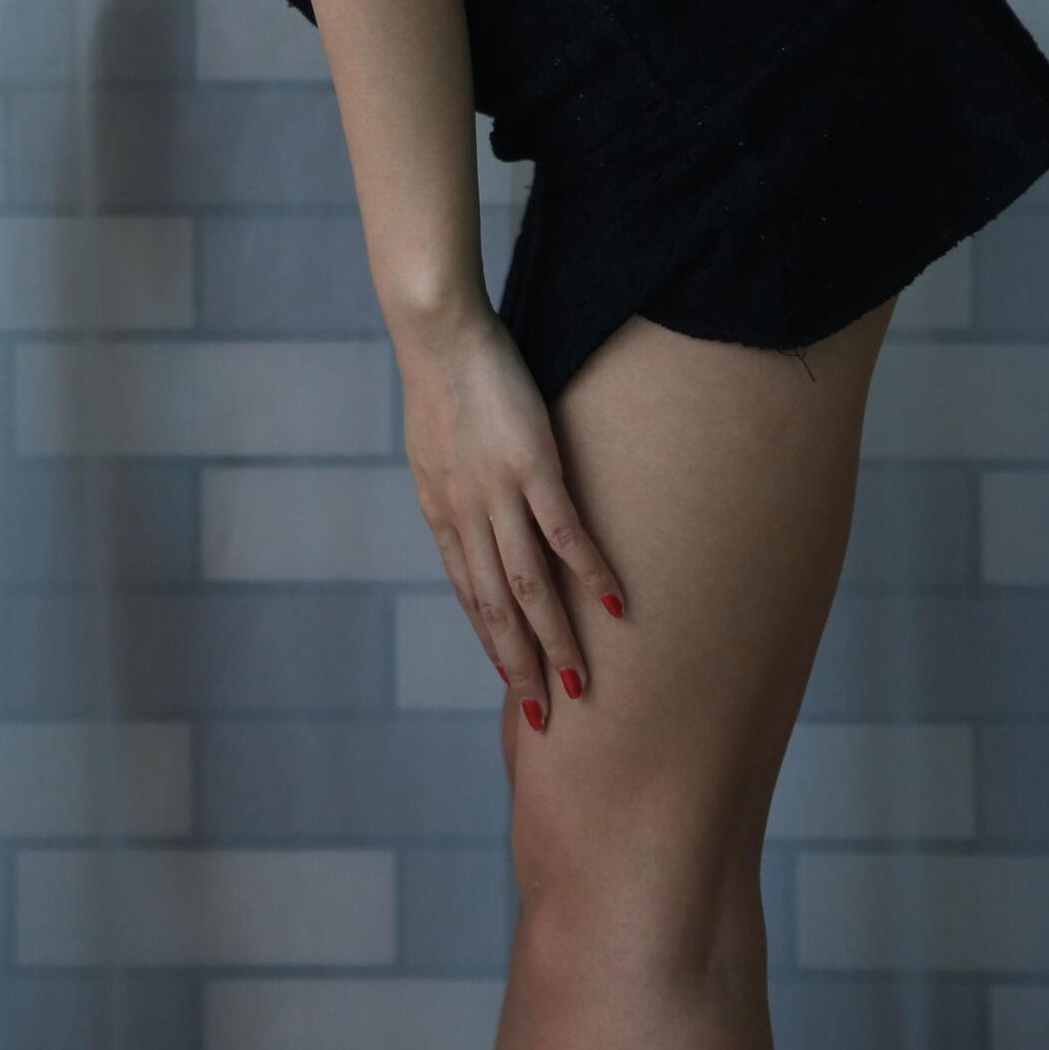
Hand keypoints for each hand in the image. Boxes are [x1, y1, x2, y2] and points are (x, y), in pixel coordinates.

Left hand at [398, 307, 626, 727]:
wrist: (438, 334)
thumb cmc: (442, 381)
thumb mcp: (434, 448)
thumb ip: (453, 486)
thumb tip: (469, 511)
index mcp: (440, 512)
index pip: (468, 594)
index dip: (491, 640)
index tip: (511, 678)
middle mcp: (464, 515)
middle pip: (496, 608)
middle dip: (520, 665)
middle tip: (544, 716)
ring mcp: (497, 493)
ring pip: (528, 586)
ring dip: (556, 639)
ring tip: (580, 684)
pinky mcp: (531, 465)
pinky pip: (565, 533)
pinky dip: (591, 575)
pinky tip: (614, 607)